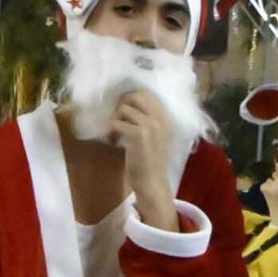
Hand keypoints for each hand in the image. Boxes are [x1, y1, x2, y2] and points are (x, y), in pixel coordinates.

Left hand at [109, 87, 175, 222]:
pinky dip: (111, 132)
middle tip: (117, 119)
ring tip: (115, 134)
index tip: (123, 110)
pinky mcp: (138, 135)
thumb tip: (125, 102)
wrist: (152, 183)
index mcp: (166, 117)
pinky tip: (114, 142)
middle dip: (121, 105)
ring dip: (115, 120)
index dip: (131, 98)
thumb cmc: (150, 162)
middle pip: (135, 96)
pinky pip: (116, 123)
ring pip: (123, 109)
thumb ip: (147, 119)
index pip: (147, 93)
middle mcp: (161, 118)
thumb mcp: (155, 136)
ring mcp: (150, 125)